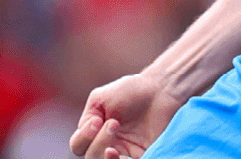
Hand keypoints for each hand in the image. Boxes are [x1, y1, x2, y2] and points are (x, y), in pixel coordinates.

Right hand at [69, 72, 186, 158]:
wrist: (161, 89)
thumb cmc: (132, 91)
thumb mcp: (101, 98)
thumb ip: (87, 115)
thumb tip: (87, 133)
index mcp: (96, 132)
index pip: (79, 146)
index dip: (83, 137)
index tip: (98, 120)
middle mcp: (109, 145)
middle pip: (92, 158)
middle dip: (98, 143)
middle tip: (114, 123)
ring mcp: (126, 152)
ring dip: (105, 158)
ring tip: (113, 143)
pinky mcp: (143, 155)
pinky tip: (121, 155)